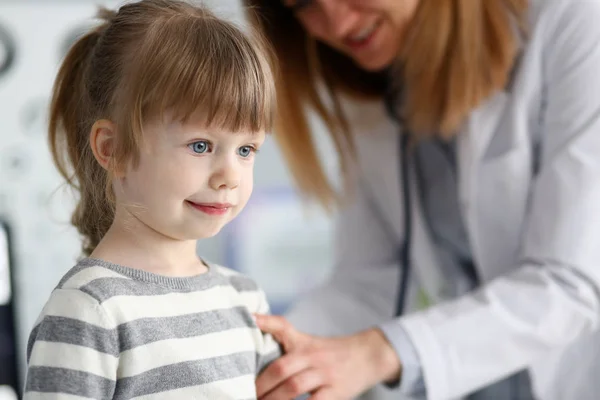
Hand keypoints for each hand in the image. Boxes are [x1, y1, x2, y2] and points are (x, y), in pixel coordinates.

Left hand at [254, 314, 401, 399]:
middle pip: (281, 367)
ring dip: (273, 399)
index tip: (249, 322)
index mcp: (303, 343)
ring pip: (294, 386)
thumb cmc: (330, 351)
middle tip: (246, 394)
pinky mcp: (336, 393)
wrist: (369, 356)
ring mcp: (325, 374)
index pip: (282, 327)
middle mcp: (313, 356)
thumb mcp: (307, 340)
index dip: (265, 322)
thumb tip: (253, 326)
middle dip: (261, 385)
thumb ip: (282, 336)